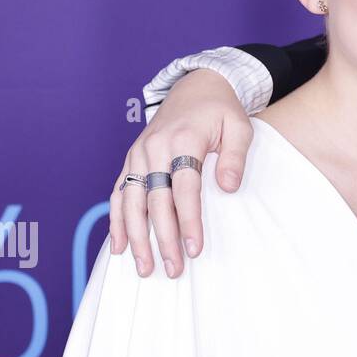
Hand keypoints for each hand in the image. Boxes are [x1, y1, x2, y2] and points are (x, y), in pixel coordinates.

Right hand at [109, 69, 252, 278]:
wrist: (196, 88)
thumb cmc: (221, 111)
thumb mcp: (240, 127)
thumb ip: (235, 157)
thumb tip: (229, 188)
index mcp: (184, 139)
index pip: (185, 188)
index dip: (188, 220)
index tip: (194, 248)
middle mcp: (155, 147)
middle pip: (155, 200)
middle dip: (162, 238)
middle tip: (171, 269)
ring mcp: (138, 154)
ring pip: (131, 201)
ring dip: (135, 237)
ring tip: (144, 267)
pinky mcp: (131, 160)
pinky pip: (120, 193)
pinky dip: (117, 221)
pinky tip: (120, 246)